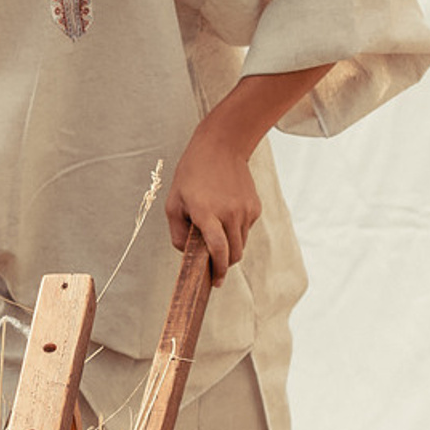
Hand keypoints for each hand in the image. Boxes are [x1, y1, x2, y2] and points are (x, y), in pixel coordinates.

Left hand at [166, 121, 261, 278]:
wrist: (222, 147)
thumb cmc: (191, 175)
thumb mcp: (174, 202)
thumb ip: (177, 233)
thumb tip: (188, 253)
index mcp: (206, 212)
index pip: (218, 250)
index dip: (218, 270)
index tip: (215, 282)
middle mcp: (229, 213)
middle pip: (234, 254)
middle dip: (224, 264)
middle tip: (214, 264)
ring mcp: (245, 210)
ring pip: (241, 243)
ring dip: (230, 246)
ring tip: (216, 230)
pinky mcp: (255, 207)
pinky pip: (246, 229)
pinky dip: (236, 230)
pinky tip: (225, 214)